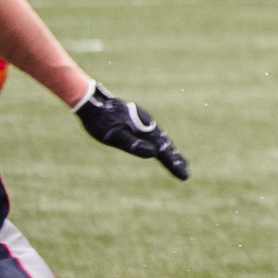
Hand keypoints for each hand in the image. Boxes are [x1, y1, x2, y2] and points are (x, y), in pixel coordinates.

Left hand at [75, 85, 189, 179]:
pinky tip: (159, 147)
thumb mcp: (114, 135)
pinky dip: (160, 143)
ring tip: (178, 161)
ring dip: (169, 151)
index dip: (174, 164)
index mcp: (144, 131)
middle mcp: (147, 126)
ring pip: (160, 139)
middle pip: (166, 145)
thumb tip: (153, 153)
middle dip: (176, 159)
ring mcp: (143, 123)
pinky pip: (153, 135)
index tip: (185, 176)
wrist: (91, 101)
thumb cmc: (100, 121)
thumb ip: (133, 144)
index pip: (164, 151)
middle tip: (186, 172)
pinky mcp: (137, 122)